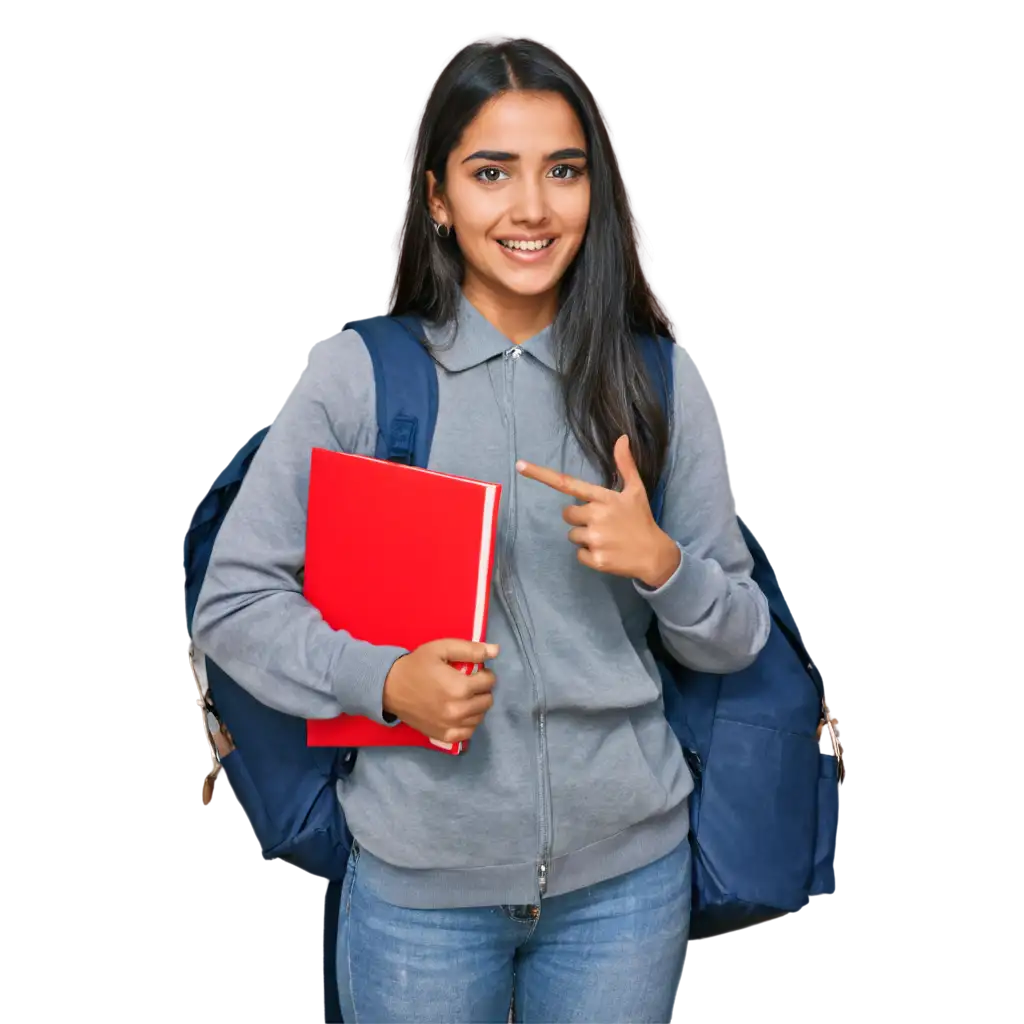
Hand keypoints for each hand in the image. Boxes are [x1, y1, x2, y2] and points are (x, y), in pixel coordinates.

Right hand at [382, 639, 498, 746]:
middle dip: (482, 689)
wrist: (390, 687)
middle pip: (487, 700)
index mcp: (460, 687)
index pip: (489, 681)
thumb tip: (496, 651)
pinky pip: (468, 733)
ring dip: (476, 705)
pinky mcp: (443, 736)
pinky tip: (460, 712)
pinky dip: (468, 722)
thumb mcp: (441, 649)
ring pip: (480, 717)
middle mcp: (458, 710)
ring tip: (463, 696)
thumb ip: (470, 649)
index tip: (473, 670)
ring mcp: (451, 726)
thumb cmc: (416, 665)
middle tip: (468, 683)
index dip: (484, 673)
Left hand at [516, 435, 680, 588]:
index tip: (520, 465)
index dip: (541, 474)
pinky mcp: (595, 559)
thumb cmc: (641, 519)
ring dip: (585, 537)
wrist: (655, 555)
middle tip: (602, 522)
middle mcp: (596, 516)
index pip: (567, 484)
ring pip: (572, 535)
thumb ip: (625, 464)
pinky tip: (607, 551)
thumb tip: (622, 438)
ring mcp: (595, 538)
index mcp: (603, 497)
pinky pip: (578, 555)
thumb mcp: (635, 490)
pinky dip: (589, 555)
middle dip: (580, 518)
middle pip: (567, 514)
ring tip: (607, 538)